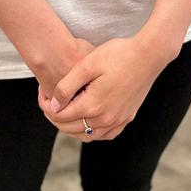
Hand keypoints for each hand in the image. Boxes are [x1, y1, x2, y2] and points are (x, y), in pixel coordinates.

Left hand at [43, 34, 170, 142]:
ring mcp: (118, 121)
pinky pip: (105, 135)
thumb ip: (66, 87)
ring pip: (88, 136)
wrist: (149, 54)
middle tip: (49, 104)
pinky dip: (92, 131)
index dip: (47, 108)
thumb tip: (53, 106)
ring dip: (72, 128)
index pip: (60, 117)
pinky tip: (88, 120)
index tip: (42, 95)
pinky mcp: (127, 118)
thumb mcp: (86, 65)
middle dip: (56, 118)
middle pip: (71, 129)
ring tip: (65, 112)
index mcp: (92, 106)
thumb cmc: (117, 54)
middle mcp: (105, 119)